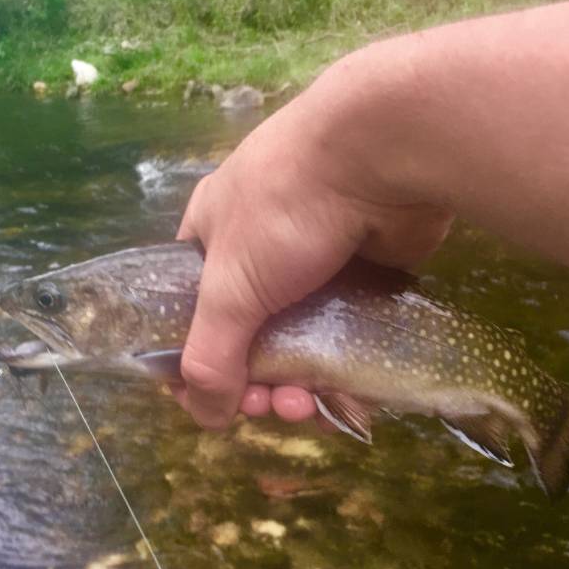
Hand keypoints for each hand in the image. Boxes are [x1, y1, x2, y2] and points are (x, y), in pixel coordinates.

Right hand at [174, 72, 452, 428]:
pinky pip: (342, 337)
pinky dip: (339, 372)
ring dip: (297, 384)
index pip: (186, 312)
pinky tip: (344, 401)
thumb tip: (204, 417)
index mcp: (210, 238)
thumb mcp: (229, 287)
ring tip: (307, 408)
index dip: (192, 360)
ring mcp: (312, 262)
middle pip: (247, 335)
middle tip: (270, 408)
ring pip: (298, 342)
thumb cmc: (284, 209)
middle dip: (255, 382)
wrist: (382, 151)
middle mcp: (257, 250)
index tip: (211, 399)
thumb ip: (210, 356)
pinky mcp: (362, 275)